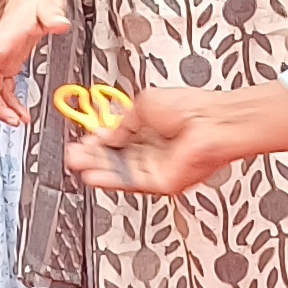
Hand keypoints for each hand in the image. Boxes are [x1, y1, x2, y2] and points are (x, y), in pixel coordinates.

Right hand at [61, 82, 287, 194]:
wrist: (213, 122)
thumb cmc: (191, 107)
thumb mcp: (144, 104)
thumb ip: (122, 122)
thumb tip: (107, 133)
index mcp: (151, 127)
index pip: (119, 137)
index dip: (99, 139)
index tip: (82, 139)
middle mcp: (155, 148)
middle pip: (116, 156)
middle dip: (93, 154)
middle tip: (74, 153)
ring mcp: (158, 166)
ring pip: (120, 172)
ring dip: (97, 168)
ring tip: (76, 165)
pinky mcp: (162, 182)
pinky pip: (130, 183)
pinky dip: (110, 179)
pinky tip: (93, 175)